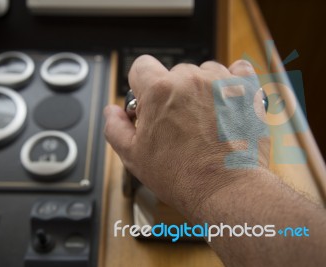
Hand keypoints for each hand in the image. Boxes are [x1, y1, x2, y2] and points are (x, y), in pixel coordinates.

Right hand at [104, 55, 268, 216]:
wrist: (225, 189)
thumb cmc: (181, 176)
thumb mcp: (133, 156)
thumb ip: (115, 127)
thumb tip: (112, 112)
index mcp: (159, 91)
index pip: (141, 66)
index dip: (140, 85)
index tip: (147, 102)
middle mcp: (190, 80)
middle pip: (173, 72)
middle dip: (171, 92)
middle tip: (176, 122)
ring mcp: (220, 82)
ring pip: (203, 72)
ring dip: (200, 89)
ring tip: (203, 118)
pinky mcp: (246, 91)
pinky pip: (237, 69)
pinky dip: (230, 81)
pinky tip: (225, 99)